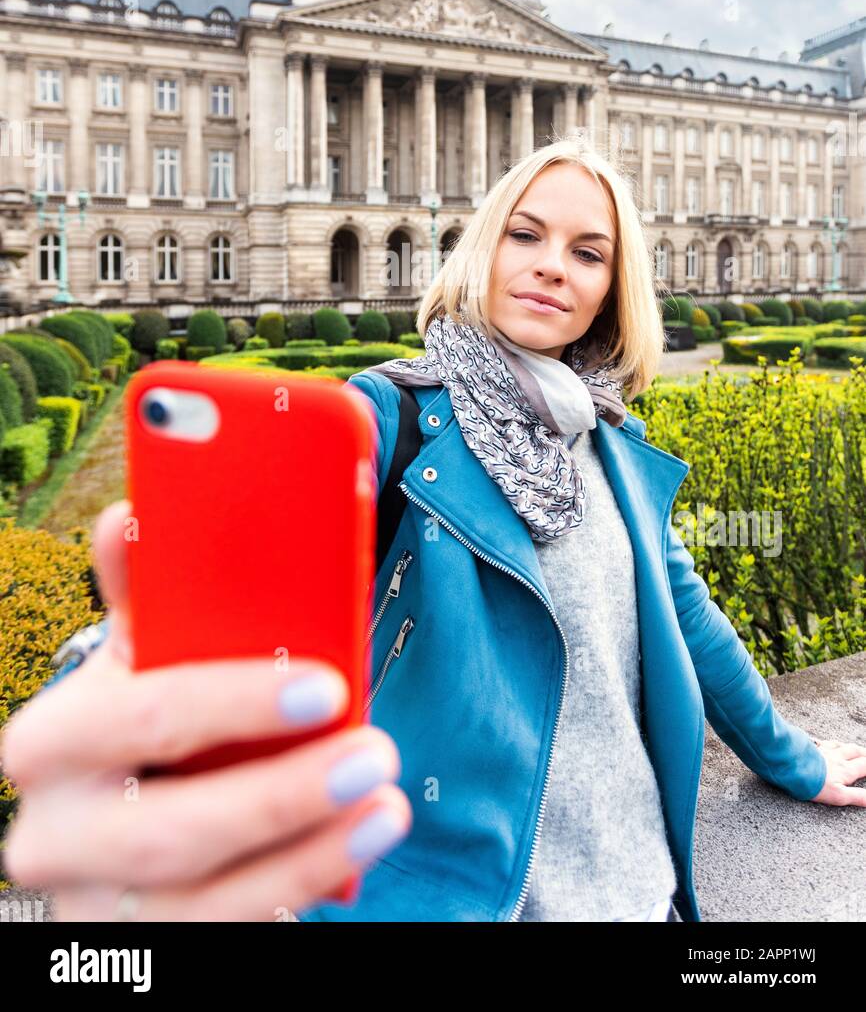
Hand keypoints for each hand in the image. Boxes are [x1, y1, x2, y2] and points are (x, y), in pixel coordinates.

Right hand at [0, 499, 411, 920]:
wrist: (111, 833)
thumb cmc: (146, 727)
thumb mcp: (138, 662)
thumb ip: (143, 596)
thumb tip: (131, 516)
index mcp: (51, 743)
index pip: (141, 718)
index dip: (234, 702)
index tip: (324, 685)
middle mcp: (57, 836)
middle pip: (171, 832)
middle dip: (283, 795)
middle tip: (374, 753)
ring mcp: (101, 911)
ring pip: (208, 903)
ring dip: (311, 848)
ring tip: (385, 804)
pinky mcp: (150, 954)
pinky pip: (231, 936)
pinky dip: (300, 889)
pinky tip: (356, 846)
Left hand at [808, 739, 865, 805]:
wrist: (787, 764)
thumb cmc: (811, 782)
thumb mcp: (837, 795)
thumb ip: (856, 796)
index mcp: (844, 770)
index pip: (864, 766)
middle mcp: (835, 757)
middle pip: (853, 751)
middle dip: (863, 753)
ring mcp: (821, 749)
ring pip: (838, 745)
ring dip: (847, 746)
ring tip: (851, 747)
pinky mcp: (807, 745)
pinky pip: (820, 741)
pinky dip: (827, 742)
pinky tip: (823, 742)